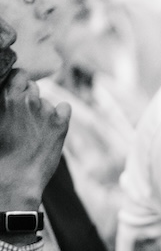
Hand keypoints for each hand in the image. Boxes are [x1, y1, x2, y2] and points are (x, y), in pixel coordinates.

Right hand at [0, 69, 69, 209]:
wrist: (15, 176)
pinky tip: (52, 127)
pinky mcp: (61, 123)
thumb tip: (12, 93)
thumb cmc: (0, 151)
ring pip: (47, 101)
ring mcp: (46, 110)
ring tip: (33, 130)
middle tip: (24, 117)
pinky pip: (65, 107)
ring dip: (42, 109)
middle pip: (33, 87)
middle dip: (29, 98)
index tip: (18, 94)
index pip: (20, 74)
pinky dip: (60, 114)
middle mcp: (27, 99)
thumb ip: (5, 101)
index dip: (20, 83)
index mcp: (6, 95)